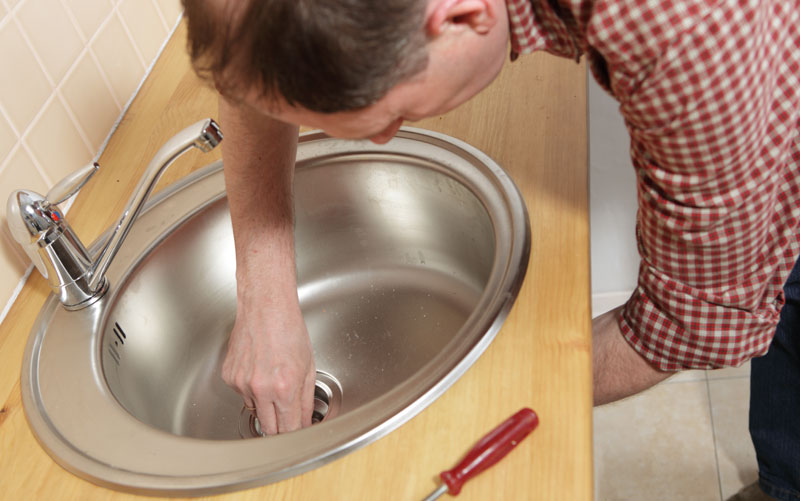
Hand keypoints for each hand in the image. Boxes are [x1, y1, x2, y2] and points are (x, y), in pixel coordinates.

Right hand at [222, 287, 315, 434]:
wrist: (265, 308)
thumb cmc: (289, 331)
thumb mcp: (308, 366)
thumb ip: (306, 399)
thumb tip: (304, 421)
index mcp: (284, 387)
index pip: (288, 429)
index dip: (294, 433)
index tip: (297, 432)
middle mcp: (260, 388)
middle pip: (268, 428)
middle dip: (279, 426)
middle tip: (287, 416)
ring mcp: (241, 383)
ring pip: (254, 410)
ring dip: (265, 404)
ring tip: (273, 379)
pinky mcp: (229, 377)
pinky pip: (242, 394)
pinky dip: (251, 388)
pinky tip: (259, 369)